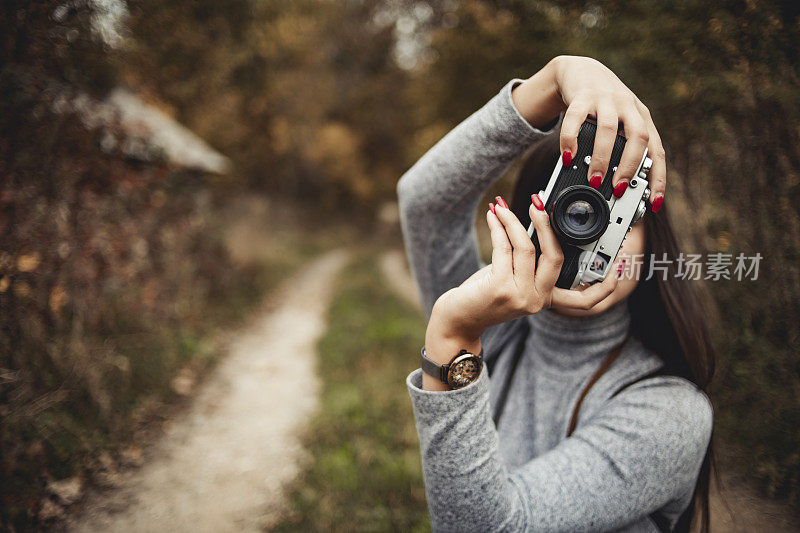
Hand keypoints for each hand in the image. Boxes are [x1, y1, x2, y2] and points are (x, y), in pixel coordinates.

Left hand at [425, 197, 620, 360]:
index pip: (583, 300)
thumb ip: (528, 263)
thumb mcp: (512, 280)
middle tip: (537, 202)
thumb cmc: (482, 298)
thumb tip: (536, 223)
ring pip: (525, 247)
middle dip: (546, 224)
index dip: (604, 287)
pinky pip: (504, 247)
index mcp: (546, 301)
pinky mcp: (500, 288)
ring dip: (512, 220)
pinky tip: (492, 217)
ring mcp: (520, 296)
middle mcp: (537, 301)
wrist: (457, 321)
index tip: (616, 268)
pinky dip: (499, 227)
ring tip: (501, 207)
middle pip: (555, 256)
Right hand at [512, 56, 665, 210]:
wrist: (581, 72)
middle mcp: (628, 107)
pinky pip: (576, 119)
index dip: (658, 178)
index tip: (653, 204)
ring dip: (602, 158)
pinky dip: (571, 140)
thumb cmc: (603, 107)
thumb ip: (621, 151)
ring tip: (593, 179)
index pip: (657, 151)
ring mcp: (605, 100)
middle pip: (638, 137)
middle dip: (629, 166)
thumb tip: (617, 191)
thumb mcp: (619, 126)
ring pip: (608, 129)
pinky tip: (567, 157)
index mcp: (642, 119)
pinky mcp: (581, 96)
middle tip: (618, 189)